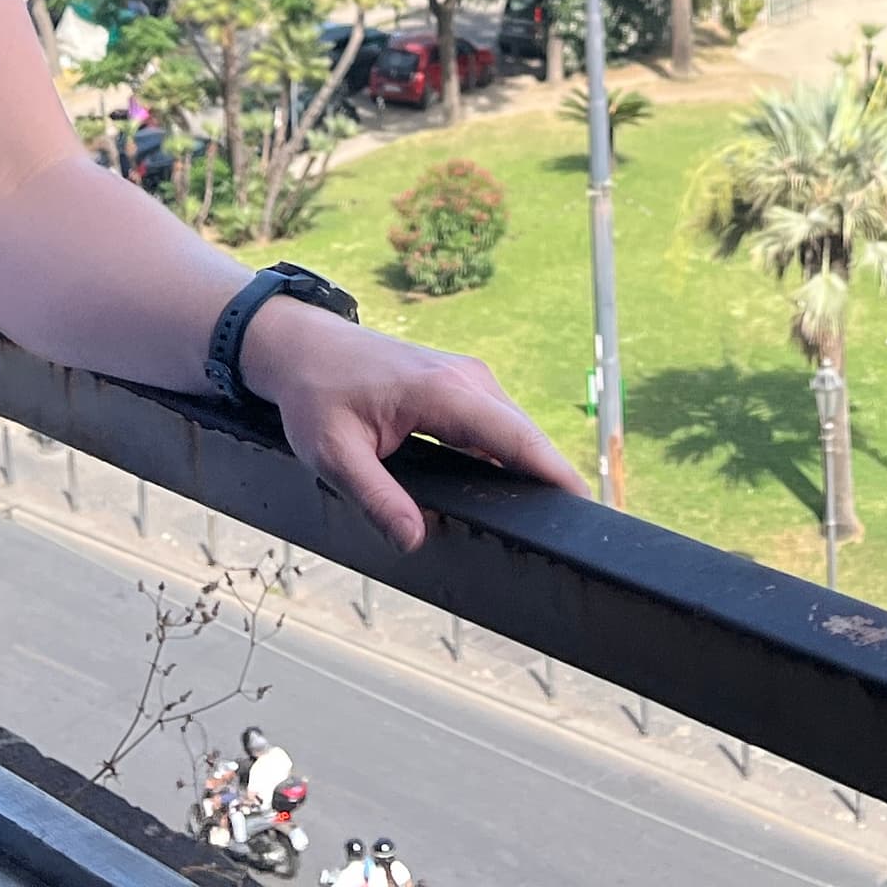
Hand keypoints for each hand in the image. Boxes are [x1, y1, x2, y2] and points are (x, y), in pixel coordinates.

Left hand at [234, 296, 586, 549]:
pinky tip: (515, 491)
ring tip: (552, 520)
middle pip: (525, 436)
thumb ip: (375, 498)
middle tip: (575, 535)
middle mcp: (466, 379)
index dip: (553, 471)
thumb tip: (415, 540)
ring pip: (514, 431)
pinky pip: (497, 425)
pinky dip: (512, 455)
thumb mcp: (332, 454)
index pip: (514, 436)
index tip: (585, 506)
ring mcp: (467, 378)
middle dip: (551, 479)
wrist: (301, 346)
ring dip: (533, 468)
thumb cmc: (314, 395)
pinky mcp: (461, 386)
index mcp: (442, 391)